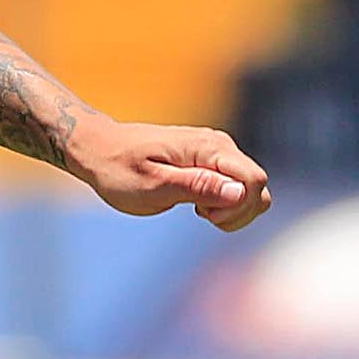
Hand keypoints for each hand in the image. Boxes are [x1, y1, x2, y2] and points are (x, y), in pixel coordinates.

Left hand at [66, 115, 271, 230]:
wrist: (99, 149)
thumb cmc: (119, 170)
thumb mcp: (153, 186)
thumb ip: (198, 187)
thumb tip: (240, 192)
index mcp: (209, 148)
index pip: (255, 180)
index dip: (237, 207)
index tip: (201, 213)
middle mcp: (221, 146)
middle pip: (259, 189)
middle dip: (236, 212)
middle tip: (197, 212)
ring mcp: (218, 153)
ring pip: (251, 191)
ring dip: (229, 210)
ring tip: (193, 207)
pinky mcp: (212, 162)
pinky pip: (237, 189)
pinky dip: (222, 205)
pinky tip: (194, 203)